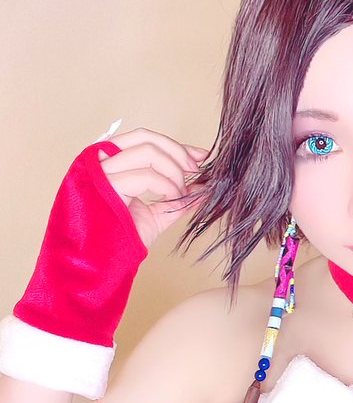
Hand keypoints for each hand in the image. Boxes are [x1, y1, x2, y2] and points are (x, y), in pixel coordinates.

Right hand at [96, 126, 209, 248]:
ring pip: (148, 152)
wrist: (98, 264)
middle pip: (146, 139)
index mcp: (108, 164)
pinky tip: (172, 198)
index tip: (201, 155)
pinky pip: (146, 175)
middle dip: (178, 153)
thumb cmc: (119, 241)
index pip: (143, 139)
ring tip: (180, 192)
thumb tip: (204, 187)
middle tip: (195, 172)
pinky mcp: (104, 186)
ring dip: (173, 171)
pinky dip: (167, 185)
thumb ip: (176, 200)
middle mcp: (100, 161)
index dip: (176, 145)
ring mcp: (100, 171)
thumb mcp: (154, 216)